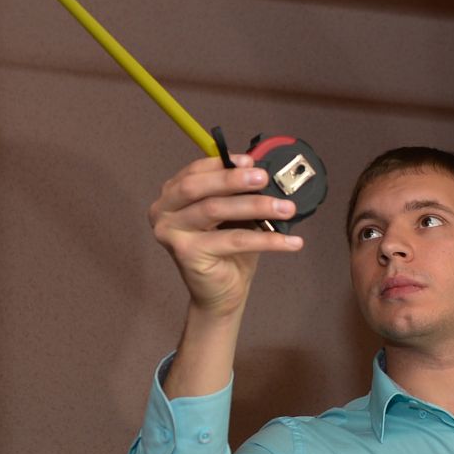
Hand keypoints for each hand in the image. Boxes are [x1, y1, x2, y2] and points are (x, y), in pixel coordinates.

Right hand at [149, 153, 303, 317]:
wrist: (221, 292)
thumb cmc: (227, 250)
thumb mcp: (234, 214)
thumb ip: (238, 192)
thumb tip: (262, 171)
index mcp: (171, 195)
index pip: (195, 171)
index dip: (223, 163)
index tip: (251, 161)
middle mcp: (163, 211)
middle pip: (197, 187)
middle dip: (233, 179)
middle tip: (265, 178)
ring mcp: (171, 233)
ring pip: (214, 210)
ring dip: (255, 206)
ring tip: (287, 209)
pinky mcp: (187, 253)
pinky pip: (232, 240)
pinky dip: (266, 239)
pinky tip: (290, 241)